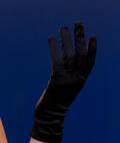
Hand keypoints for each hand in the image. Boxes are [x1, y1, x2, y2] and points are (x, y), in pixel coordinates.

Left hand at [30, 21, 96, 142]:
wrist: (49, 118)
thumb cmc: (54, 104)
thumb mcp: (62, 89)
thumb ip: (64, 76)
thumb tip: (62, 61)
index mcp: (80, 82)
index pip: (89, 63)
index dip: (92, 49)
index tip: (93, 37)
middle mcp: (76, 79)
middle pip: (81, 55)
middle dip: (80, 38)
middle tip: (79, 24)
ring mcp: (68, 80)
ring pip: (70, 55)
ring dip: (67, 39)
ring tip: (64, 27)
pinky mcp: (57, 80)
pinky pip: (57, 61)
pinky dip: (55, 49)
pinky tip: (52, 39)